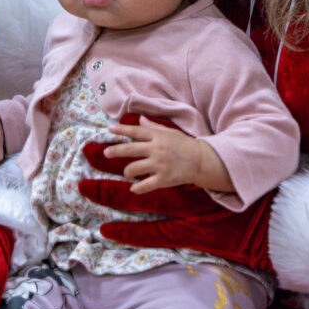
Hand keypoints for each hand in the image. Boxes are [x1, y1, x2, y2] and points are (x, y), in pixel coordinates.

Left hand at [102, 115, 230, 193]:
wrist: (202, 161)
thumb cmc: (185, 145)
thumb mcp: (170, 132)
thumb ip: (153, 127)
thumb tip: (139, 119)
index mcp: (158, 137)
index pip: (136, 131)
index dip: (122, 130)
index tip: (110, 129)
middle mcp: (157, 149)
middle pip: (130, 149)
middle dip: (115, 150)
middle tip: (106, 152)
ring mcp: (159, 165)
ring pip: (134, 168)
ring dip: (127, 171)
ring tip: (127, 173)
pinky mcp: (163, 179)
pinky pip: (145, 185)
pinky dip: (137, 188)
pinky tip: (133, 188)